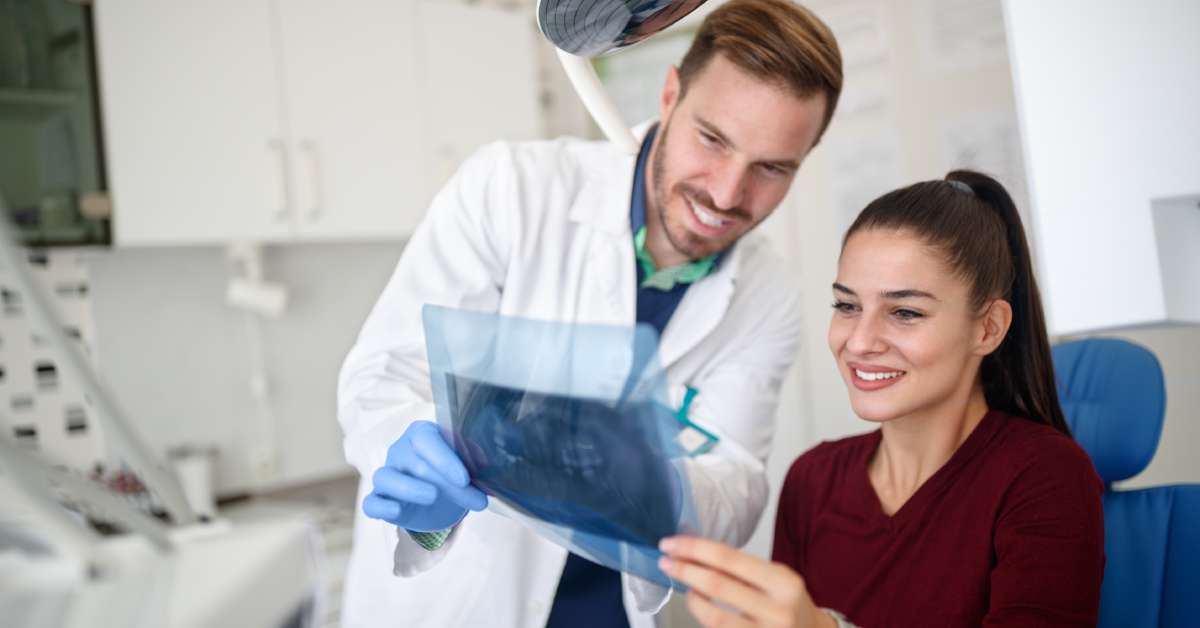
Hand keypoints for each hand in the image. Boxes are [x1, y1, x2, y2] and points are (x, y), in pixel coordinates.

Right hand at [362, 421, 487, 531]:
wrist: (441, 497)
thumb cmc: (453, 473)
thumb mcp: (468, 465)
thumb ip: (476, 464)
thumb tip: (489, 472)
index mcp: (422, 434)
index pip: (427, 441)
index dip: (444, 459)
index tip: (464, 478)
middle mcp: (400, 450)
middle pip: (416, 463)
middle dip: (447, 484)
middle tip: (473, 499)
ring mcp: (388, 473)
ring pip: (385, 476)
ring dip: (408, 488)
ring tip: (432, 496)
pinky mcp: (381, 498)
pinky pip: (371, 501)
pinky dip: (381, 506)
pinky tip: (396, 511)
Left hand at [658, 536, 833, 627]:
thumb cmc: (789, 604)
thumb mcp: (777, 579)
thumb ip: (742, 569)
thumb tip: (695, 553)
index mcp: (784, 583)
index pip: (729, 559)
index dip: (695, 549)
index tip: (672, 543)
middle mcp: (777, 611)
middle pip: (717, 585)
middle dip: (685, 570)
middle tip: (665, 561)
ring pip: (714, 617)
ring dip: (691, 598)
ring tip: (683, 585)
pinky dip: (703, 617)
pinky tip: (698, 605)